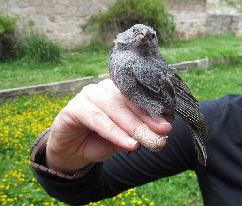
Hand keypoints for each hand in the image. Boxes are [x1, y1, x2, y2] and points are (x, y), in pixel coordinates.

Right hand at [46, 79, 172, 173]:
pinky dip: (115, 133)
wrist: (72, 152)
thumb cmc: (100, 140)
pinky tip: (129, 144)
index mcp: (118, 91)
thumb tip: (166, 125)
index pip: (138, 97)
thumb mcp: (125, 137)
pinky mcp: (74, 107)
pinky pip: (98, 119)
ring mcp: (88, 95)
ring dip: (134, 127)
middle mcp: (104, 89)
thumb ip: (140, 130)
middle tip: (162, 134)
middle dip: (147, 120)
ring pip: (115, 108)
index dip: (154, 110)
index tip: (169, 124)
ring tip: (149, 141)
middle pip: (129, 102)